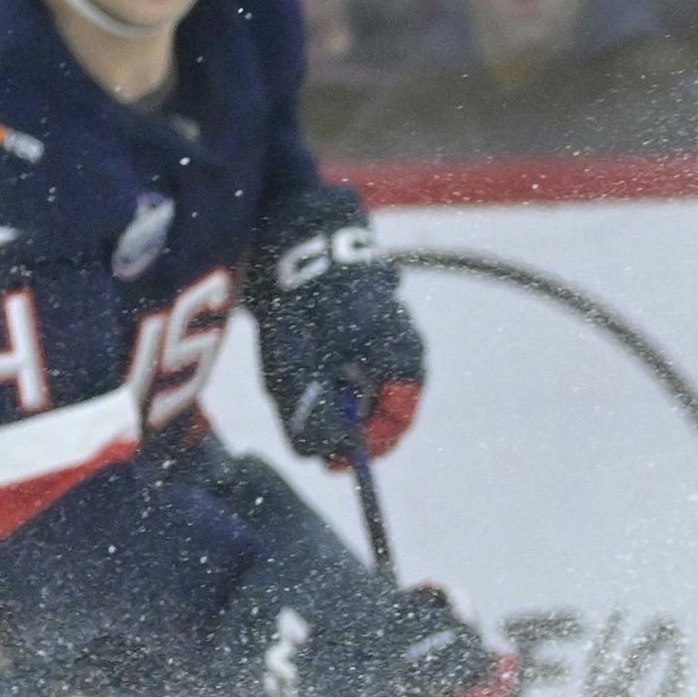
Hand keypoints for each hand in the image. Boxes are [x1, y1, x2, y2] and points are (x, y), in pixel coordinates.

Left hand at [251, 185, 425, 466]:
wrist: (295, 233)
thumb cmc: (301, 299)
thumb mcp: (295, 364)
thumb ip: (309, 412)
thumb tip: (318, 453)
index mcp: (400, 358)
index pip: (397, 419)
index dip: (367, 447)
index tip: (334, 463)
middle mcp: (402, 344)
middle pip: (383, 405)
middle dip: (350, 428)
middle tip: (315, 443)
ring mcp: (388, 327)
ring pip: (367, 384)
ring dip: (339, 400)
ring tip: (301, 399)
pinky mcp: (366, 316)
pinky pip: (357, 360)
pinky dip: (334, 374)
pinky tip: (304, 365)